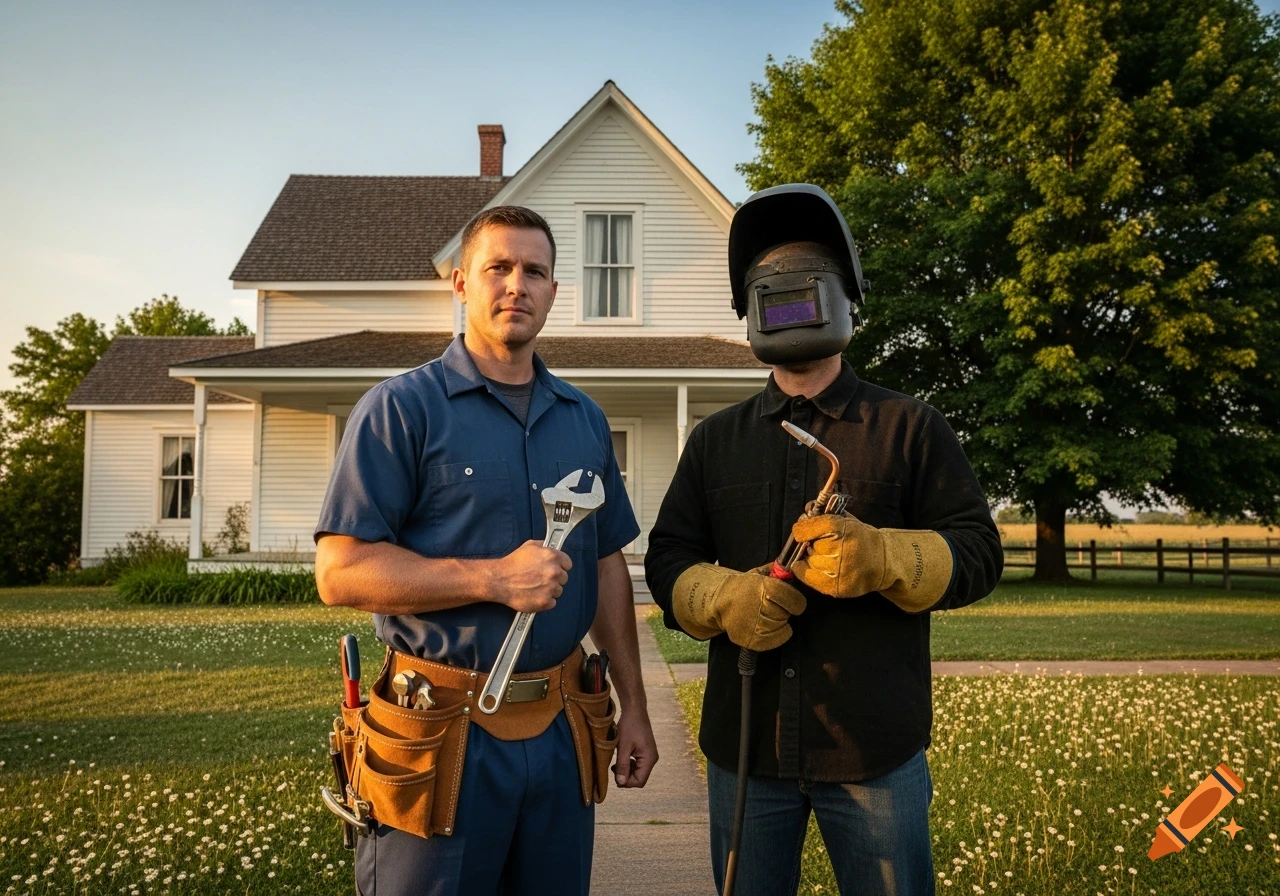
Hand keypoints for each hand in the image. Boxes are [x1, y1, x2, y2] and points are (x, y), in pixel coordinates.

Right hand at [489, 540, 571, 612]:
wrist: (499, 580)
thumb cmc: (513, 562)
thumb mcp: (530, 546)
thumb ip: (544, 546)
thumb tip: (551, 547)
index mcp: (553, 557)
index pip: (568, 564)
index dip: (561, 566)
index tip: (555, 569)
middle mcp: (554, 572)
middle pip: (564, 578)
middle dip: (554, 579)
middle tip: (541, 579)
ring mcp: (550, 588)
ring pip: (558, 591)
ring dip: (549, 590)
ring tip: (535, 587)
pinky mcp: (545, 602)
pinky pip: (552, 602)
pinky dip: (545, 601)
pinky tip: (534, 595)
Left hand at [612, 709, 657, 787]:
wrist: (635, 710)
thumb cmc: (629, 726)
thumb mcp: (623, 746)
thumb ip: (622, 765)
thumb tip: (621, 782)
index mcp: (649, 759)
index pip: (640, 781)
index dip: (627, 782)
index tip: (615, 776)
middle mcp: (652, 759)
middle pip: (639, 778)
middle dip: (626, 777)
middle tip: (614, 769)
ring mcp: (649, 755)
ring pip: (638, 772)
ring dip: (626, 771)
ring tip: (616, 763)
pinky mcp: (645, 752)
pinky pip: (638, 765)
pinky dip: (628, 765)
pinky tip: (621, 758)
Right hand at [671, 563, 805, 651]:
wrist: (718, 601)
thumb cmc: (742, 587)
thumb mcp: (759, 573)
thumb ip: (778, 572)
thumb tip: (797, 568)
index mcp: (764, 588)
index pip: (795, 601)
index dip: (795, 600)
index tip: (790, 599)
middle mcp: (760, 607)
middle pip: (787, 614)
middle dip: (783, 610)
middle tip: (770, 605)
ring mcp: (755, 626)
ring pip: (782, 627)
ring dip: (777, 622)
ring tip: (763, 614)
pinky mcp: (752, 641)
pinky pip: (777, 640)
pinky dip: (775, 635)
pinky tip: (764, 626)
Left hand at [790, 514, 953, 610]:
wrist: (883, 562)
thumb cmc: (861, 539)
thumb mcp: (847, 521)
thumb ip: (825, 514)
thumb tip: (807, 509)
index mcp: (846, 529)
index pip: (813, 526)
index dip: (803, 529)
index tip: (801, 531)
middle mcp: (843, 550)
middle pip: (811, 545)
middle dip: (813, 545)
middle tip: (826, 546)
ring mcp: (840, 571)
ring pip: (810, 562)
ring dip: (814, 559)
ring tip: (829, 557)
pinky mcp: (837, 587)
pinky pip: (808, 578)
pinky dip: (805, 572)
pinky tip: (814, 567)